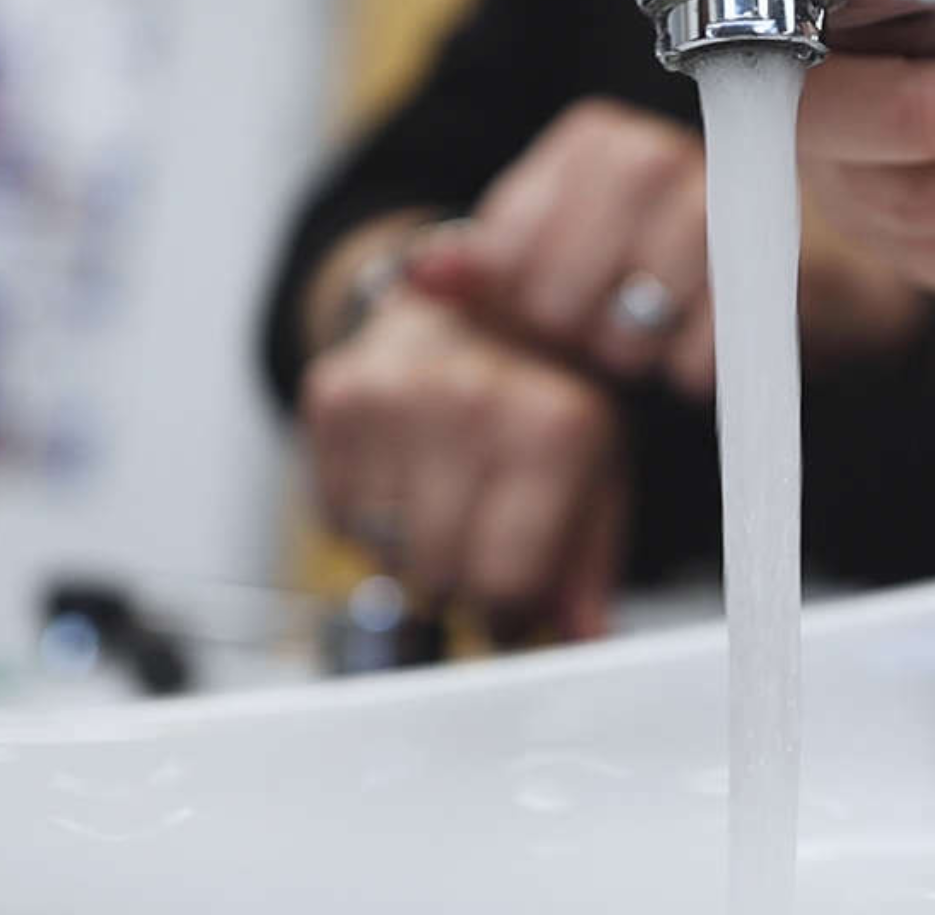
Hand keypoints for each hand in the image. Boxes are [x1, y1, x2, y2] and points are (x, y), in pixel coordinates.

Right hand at [301, 288, 623, 638]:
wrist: (483, 294)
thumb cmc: (550, 388)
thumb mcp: (601, 466)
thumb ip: (589, 564)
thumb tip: (580, 639)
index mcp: (554, 426)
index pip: (506, 583)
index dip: (511, 608)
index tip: (514, 597)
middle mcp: (471, 402)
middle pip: (439, 574)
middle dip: (463, 580)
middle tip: (483, 537)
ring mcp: (393, 394)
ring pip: (381, 552)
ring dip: (412, 546)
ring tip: (450, 490)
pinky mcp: (333, 393)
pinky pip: (337, 515)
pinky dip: (368, 514)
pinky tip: (407, 465)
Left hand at [407, 97, 929, 393]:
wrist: (800, 288)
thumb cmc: (655, 275)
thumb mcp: (556, 267)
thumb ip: (483, 272)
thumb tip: (416, 279)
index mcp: (594, 141)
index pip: (511, 242)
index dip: (523, 300)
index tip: (546, 317)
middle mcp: (657, 154)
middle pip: (564, 282)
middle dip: (575, 325)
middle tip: (599, 341)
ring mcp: (724, 200)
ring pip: (639, 299)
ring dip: (632, 347)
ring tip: (642, 355)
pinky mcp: (783, 260)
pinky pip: (710, 336)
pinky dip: (692, 368)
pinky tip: (691, 367)